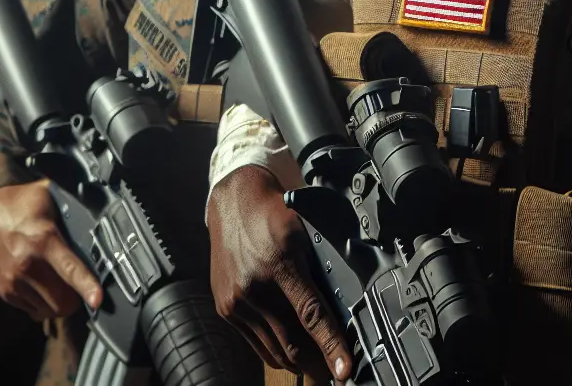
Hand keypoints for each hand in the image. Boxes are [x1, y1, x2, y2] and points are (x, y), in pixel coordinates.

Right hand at [0, 180, 100, 320]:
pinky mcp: (4, 290)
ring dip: (58, 303)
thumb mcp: (51, 196)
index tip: (97, 300)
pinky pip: (33, 310)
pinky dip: (42, 303)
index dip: (86, 286)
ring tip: (59, 285)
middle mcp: (27, 264)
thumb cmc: (22, 203)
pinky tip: (43, 285)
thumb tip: (101, 210)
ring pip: (49, 310)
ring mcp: (13, 281)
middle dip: (76, 299)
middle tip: (80, 288)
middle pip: (62, 301)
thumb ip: (73, 209)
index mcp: (44, 240)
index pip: (70, 269)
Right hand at [208, 164, 351, 380]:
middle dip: (319, 364)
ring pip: (275, 349)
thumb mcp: (306, 232)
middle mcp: (253, 287)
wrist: (233, 202)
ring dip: (300, 362)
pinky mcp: (225, 309)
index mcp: (279, 264)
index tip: (344, 369)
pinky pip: (256, 343)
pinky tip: (292, 354)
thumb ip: (323, 267)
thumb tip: (346, 305)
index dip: (331, 346)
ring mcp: (236, 301)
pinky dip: (277, 353)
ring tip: (320, 367)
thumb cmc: (272, 213)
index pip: (311, 315)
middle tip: (338, 371)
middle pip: (292, 342)